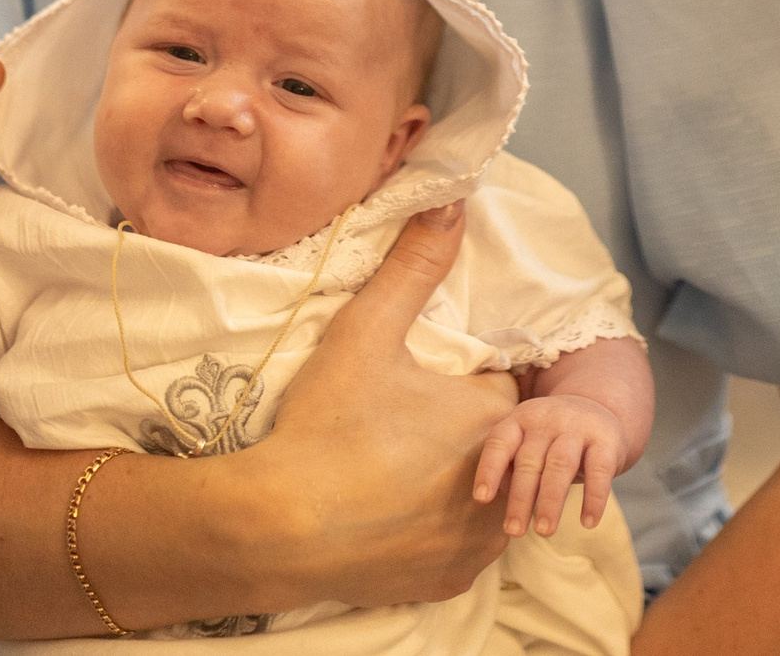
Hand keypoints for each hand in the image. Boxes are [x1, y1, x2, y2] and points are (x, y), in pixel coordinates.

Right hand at [242, 203, 518, 608]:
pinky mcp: (451, 580)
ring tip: (398, 468)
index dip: (464, 382)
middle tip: (400, 429)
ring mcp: (478, 542)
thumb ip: (414, 265)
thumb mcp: (366, 333)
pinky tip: (394, 512)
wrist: (277, 528)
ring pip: (488, 496)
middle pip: (498, 442)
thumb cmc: (325, 427)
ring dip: (459, 481)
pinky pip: (462, 547)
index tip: (422, 385)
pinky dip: (438, 530)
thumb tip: (452, 198)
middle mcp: (502, 484)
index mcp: (490, 418)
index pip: (501, 388)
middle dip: (462, 432)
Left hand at [474, 393, 622, 535]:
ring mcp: (578, 428)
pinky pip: (600, 472)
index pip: (499, 442)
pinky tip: (588, 522)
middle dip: (520, 499)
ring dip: (550, 501)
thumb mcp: (528, 441)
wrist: (600, 409)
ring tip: (543, 532)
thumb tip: (499, 494)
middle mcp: (547, 420)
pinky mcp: (606, 441)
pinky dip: (594, 499)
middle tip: (514, 531)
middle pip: (529, 461)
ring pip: (560, 465)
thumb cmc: (552, 438)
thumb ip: (511, 464)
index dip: (489, 469)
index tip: (481, 498)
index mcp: (521, 419)